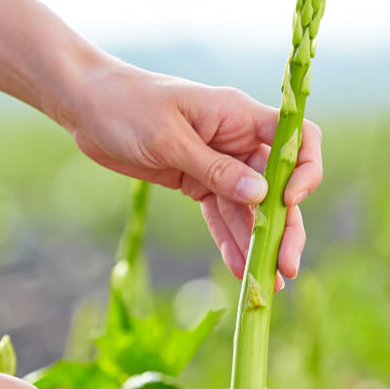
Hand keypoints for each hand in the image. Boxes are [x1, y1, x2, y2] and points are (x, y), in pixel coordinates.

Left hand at [65, 59, 322, 289]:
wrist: (86, 105)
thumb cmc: (127, 106)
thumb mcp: (169, 138)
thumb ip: (215, 169)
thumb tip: (261, 196)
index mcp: (239, 115)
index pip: (296, 137)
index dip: (303, 170)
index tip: (289, 202)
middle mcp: (236, 140)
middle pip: (277, 185)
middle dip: (285, 226)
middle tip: (286, 267)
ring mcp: (218, 163)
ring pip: (250, 207)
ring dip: (259, 243)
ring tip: (267, 283)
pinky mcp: (196, 181)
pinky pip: (221, 215)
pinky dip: (230, 240)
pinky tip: (239, 269)